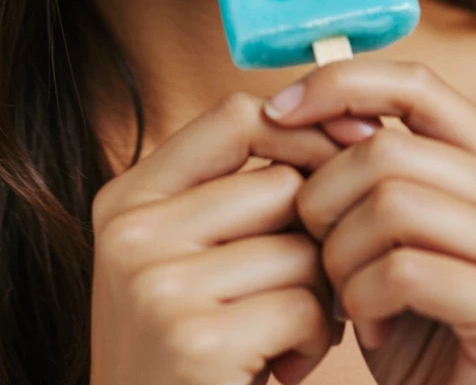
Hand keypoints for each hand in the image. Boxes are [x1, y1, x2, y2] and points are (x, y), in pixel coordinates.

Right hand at [89, 90, 347, 384]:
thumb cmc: (186, 361)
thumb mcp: (182, 263)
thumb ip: (234, 199)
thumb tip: (349, 123)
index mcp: (126, 199)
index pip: (234, 116)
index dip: (302, 134)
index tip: (348, 159)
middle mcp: (132, 231)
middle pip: (280, 185)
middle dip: (315, 238)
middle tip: (305, 291)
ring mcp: (157, 284)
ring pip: (302, 248)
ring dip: (320, 296)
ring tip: (287, 339)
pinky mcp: (195, 339)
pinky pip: (305, 306)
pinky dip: (315, 342)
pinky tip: (282, 372)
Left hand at [263, 57, 475, 384]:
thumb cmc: (419, 330)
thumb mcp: (391, 234)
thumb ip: (372, 168)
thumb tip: (310, 104)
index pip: (417, 85)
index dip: (340, 85)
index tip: (278, 111)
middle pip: (388, 150)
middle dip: (325, 198)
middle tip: (318, 250)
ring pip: (390, 204)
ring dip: (341, 255)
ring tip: (346, 294)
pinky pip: (403, 271)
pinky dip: (364, 301)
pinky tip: (374, 329)